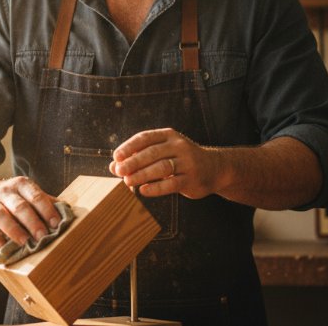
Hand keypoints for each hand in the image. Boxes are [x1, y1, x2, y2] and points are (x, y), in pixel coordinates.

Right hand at [0, 176, 59, 247]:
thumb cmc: (15, 198)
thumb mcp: (29, 194)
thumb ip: (46, 202)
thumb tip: (68, 214)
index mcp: (21, 184)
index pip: (36, 196)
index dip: (47, 210)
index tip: (56, 224)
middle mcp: (5, 192)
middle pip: (19, 206)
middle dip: (32, 222)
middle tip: (42, 237)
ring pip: (0, 215)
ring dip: (13, 230)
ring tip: (24, 243)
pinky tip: (3, 245)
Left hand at [108, 128, 222, 199]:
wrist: (215, 168)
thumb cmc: (181, 160)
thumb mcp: (162, 153)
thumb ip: (138, 157)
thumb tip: (112, 166)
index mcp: (168, 136)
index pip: (145, 138)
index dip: (129, 147)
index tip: (115, 157)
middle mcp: (179, 146)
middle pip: (152, 153)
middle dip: (133, 162)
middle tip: (118, 171)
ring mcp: (187, 162)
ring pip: (161, 167)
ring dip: (142, 175)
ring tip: (127, 181)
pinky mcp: (192, 179)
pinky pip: (171, 184)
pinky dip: (155, 188)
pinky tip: (143, 191)